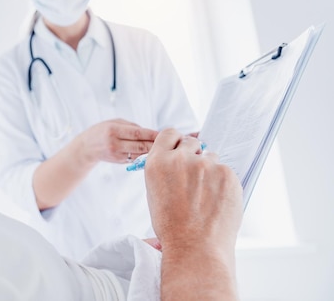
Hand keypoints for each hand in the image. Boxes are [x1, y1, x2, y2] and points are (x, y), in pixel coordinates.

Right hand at [74, 119, 157, 165]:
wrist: (86, 147)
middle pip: (141, 146)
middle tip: (169, 142)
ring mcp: (117, 155)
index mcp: (113, 131)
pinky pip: (136, 158)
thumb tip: (150, 132)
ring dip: (153, 151)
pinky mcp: (120, 162)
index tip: (164, 133)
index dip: (152, 134)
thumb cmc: (101, 131)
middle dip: (156, 144)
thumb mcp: (114, 122)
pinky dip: (145, 155)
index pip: (137, 133)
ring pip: (140, 154)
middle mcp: (115, 144)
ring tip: (164, 148)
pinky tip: (152, 153)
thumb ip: (131, 126)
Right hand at [144, 128, 242, 299]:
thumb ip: (165, 171)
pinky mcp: (227, 173)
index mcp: (157, 162)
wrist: (195, 248)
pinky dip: (223, 183)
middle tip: (195, 177)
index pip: (169, 134)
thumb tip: (177, 160)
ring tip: (205, 196)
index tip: (181, 150)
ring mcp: (205, 165)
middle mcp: (180, 159)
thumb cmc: (173, 227)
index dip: (176, 142)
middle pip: (191, 142)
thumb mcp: (155, 194)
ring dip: (209, 170)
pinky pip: (226, 171)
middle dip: (194, 155)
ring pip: (211, 158)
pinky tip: (217, 201)